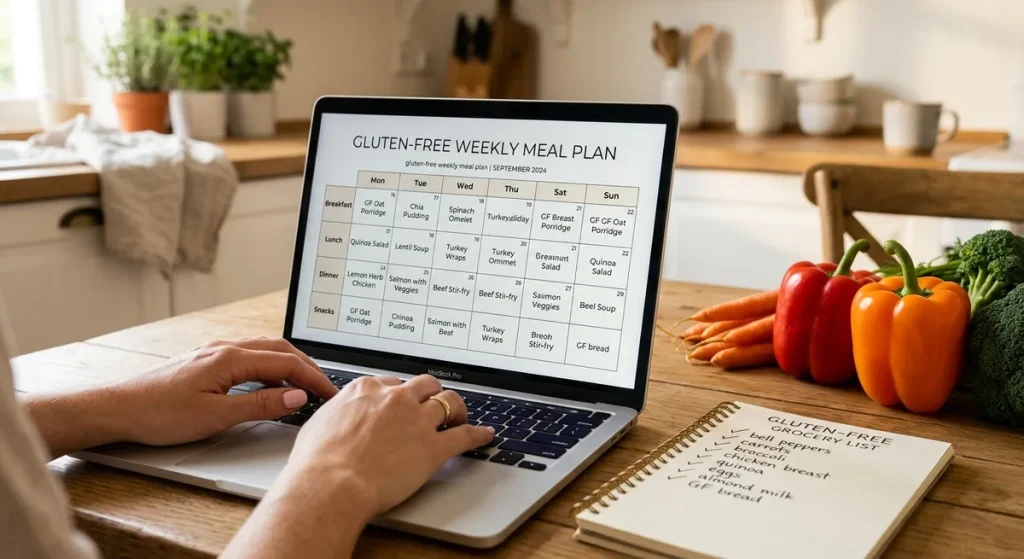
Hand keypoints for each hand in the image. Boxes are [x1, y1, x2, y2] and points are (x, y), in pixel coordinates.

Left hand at [113, 338, 337, 446]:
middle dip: (307, 367)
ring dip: (289, 364)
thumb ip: (261, 405)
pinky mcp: (205, 361)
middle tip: (325, 387)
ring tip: (304, 384)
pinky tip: (269, 381)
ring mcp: (213, 352)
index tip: (331, 394)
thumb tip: (296, 397)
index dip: (313, 378)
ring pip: (263, 350)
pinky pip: (248, 355)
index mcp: (231, 358)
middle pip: (279, 350)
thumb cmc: (160, 414)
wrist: (118, 409)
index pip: (286, 363)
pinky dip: (269, 365)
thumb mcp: (217, 417)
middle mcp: (224, 348)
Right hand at [282, 374, 494, 516]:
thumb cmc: (318, 461)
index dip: (400, 394)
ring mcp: (417, 420)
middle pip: (425, 385)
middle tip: (433, 405)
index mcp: (367, 390)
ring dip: (456, 408)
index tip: (402, 402)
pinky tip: (484, 435)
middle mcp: (395, 399)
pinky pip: (464, 435)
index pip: (392, 382)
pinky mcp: (433, 446)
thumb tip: (338, 416)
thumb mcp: (320, 423)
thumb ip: (337, 413)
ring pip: (449, 401)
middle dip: (431, 394)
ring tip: (459, 417)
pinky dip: (477, 435)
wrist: (332, 483)